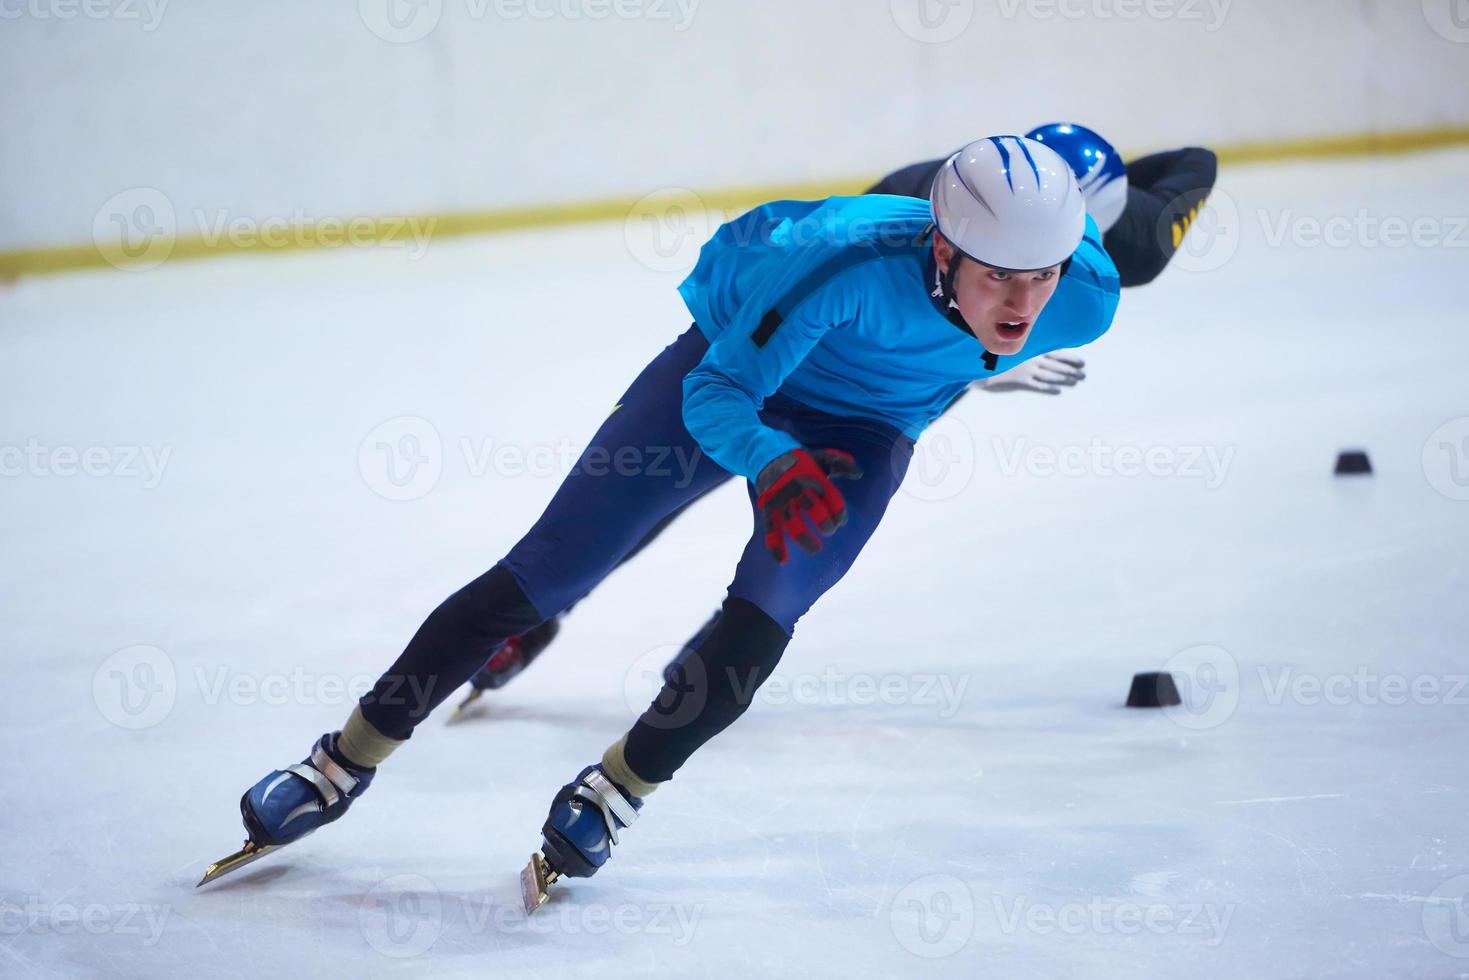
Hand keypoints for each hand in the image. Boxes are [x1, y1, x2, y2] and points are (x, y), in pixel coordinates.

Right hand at [755, 448, 862, 563]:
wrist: (766, 454)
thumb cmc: (799, 459)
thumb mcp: (821, 457)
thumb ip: (840, 464)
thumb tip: (859, 474)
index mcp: (814, 478)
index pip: (833, 500)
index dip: (840, 514)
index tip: (842, 521)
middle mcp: (798, 489)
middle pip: (815, 511)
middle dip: (826, 525)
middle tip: (829, 531)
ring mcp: (782, 500)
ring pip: (794, 524)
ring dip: (805, 540)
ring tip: (816, 550)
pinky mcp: (768, 508)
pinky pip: (771, 528)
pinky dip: (775, 545)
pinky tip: (781, 560)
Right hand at [978, 349, 1085, 394]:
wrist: (982, 362)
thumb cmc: (998, 351)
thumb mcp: (1016, 344)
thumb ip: (1029, 344)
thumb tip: (1043, 345)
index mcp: (1033, 348)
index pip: (1056, 353)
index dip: (1070, 358)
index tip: (1082, 362)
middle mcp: (1032, 359)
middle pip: (1056, 365)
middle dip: (1071, 370)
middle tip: (1084, 374)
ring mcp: (1027, 370)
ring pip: (1050, 375)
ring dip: (1064, 378)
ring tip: (1075, 381)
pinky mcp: (1021, 380)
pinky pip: (1037, 384)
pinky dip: (1048, 387)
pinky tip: (1058, 390)